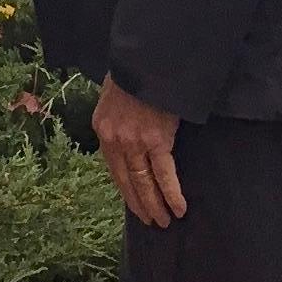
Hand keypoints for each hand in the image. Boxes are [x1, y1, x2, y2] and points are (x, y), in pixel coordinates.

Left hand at [92, 76, 186, 226]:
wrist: (145, 60)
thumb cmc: (133, 72)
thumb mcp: (114, 95)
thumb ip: (117, 118)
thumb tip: (126, 131)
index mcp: (103, 129)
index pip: (113, 168)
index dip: (125, 188)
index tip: (133, 203)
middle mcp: (115, 140)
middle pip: (127, 180)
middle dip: (139, 203)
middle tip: (150, 221)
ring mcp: (134, 143)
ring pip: (144, 182)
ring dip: (155, 205)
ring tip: (164, 221)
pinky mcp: (156, 141)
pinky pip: (164, 174)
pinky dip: (171, 194)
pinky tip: (178, 209)